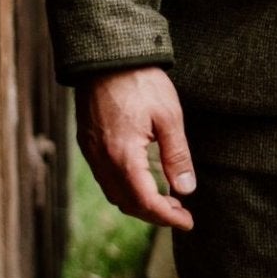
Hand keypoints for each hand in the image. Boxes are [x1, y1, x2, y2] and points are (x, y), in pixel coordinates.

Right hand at [75, 66, 196, 229]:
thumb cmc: (141, 81)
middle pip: (128, 203)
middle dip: (155, 214)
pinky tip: (143, 180)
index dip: (168, 217)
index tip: (188, 222)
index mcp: (123, 155)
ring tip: (166, 200)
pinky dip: (125, 188)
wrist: (107, 55)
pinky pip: (105, 177)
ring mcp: (92, 151)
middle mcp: (102, 159)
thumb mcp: (168, 117)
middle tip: (180, 212)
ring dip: (139, 203)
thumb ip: (177, 156)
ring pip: (114, 193)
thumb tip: (186, 189)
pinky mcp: (88, 143)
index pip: (146, 202)